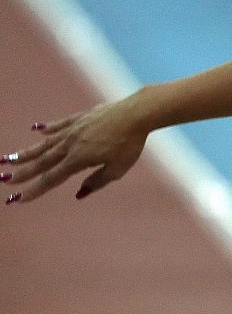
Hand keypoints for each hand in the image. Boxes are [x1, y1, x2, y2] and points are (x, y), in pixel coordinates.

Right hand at [1, 101, 149, 203]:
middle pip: (41, 162)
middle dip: (20, 173)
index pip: (50, 179)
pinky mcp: (80, 118)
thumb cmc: (130, 144)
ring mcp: (73, 129)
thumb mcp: (117, 169)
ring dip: (25, 152)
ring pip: (44, 143)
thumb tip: (78, 195)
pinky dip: (46, 128)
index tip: (16, 200)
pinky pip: (59, 125)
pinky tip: (36, 129)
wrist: (136, 113)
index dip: (33, 190)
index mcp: (78, 159)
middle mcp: (70, 144)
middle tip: (1, 179)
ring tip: (7, 158)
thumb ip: (96, 182)